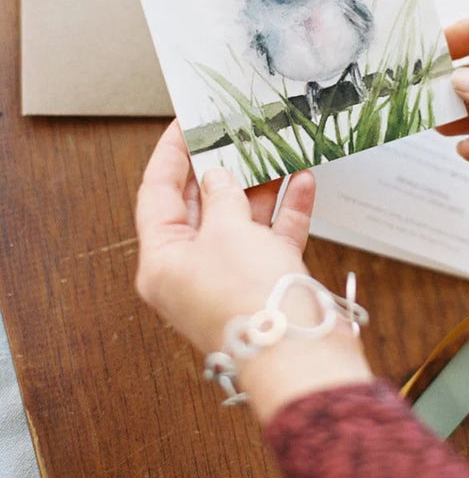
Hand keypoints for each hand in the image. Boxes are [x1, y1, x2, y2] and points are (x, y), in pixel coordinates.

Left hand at [135, 121, 371, 420]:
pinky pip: (272, 237)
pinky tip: (302, 180)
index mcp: (163, 260)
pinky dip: (287, 209)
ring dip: (259, 185)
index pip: (157, 195)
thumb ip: (221, 195)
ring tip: (271, 150)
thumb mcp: (226, 231)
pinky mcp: (266, 282)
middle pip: (201, 206)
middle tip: (231, 133)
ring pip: (241, 219)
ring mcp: (231, 276)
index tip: (184, 125)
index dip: (171, 155)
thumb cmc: (249, 299)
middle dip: (220, 168)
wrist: (299, 353)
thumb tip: (217, 177)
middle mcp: (192, 270)